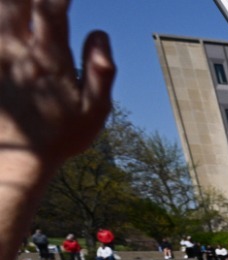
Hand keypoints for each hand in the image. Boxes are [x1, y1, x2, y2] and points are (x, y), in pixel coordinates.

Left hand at [0, 0, 114, 183]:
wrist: (17, 160)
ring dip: (12, 5)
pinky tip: (6, 19)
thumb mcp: (95, 111)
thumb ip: (100, 71)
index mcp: (49, 59)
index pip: (51, 9)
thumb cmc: (60, 135)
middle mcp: (19, 52)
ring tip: (23, 5)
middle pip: (16, 4)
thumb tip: (100, 34)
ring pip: (0, 13)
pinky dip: (0, 22)